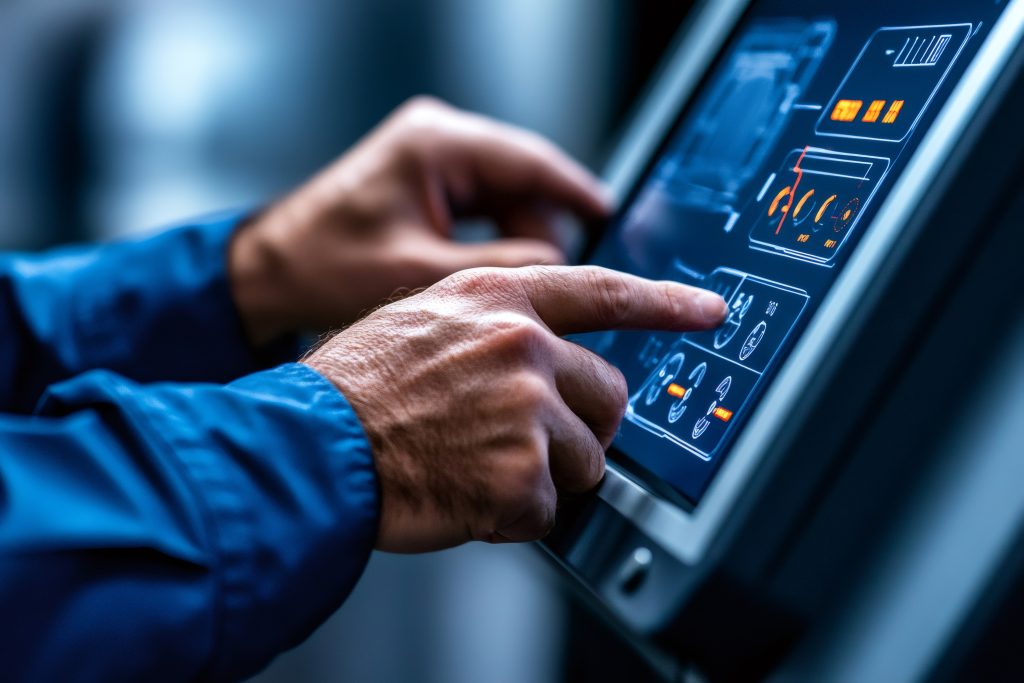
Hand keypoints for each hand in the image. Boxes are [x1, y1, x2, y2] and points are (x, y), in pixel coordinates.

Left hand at [230, 97, 609, 345]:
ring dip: (517, 239)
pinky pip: (483, 208)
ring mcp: (432, 161)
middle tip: (550, 284)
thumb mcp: (421, 275)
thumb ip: (499, 269)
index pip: (532, 161)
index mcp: (436, 145)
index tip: (611, 218)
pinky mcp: (428, 185)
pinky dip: (495, 240)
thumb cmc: (323, 266)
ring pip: (507, 197)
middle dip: (541, 230)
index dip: (578, 193)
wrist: (270, 272)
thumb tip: (560, 271)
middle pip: (523, 181)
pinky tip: (490, 277)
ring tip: (507, 289)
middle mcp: (438, 141)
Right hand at [304, 265, 726, 552]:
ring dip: (542, 474)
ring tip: (476, 464)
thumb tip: (550, 349)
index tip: (709, 308)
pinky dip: (512, 515)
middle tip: (516, 439)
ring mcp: (525, 405)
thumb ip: (495, 326)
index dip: (665, 302)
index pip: (603, 292)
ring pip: (586, 459)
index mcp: (498, 300)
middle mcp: (521, 343)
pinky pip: (548, 508)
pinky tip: (465, 493)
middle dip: (576, 427)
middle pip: (607, 396)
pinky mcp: (520, 469)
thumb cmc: (357, 390)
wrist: (311, 446)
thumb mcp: (425, 322)